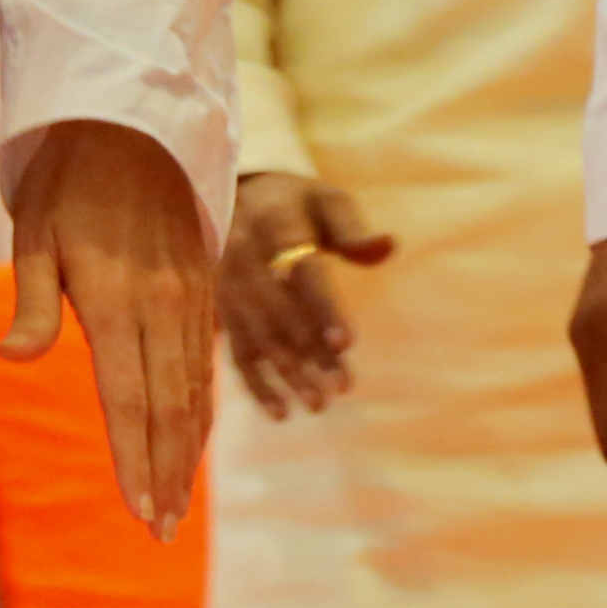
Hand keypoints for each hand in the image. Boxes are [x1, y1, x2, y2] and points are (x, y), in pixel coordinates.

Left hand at [2, 119, 213, 536]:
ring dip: (187, 454)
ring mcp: (189, 299)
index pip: (128, 401)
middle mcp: (162, 307)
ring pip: (195, 392)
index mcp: (116, 300)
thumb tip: (13, 359)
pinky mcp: (204, 288)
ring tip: (178, 507)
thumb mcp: (34, 233)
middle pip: (169, 410)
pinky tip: (195, 442)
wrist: (134, 123)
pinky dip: (202, 411)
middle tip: (161, 532)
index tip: (138, 513)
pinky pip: (207, 363)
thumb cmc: (69, 181)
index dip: (134, 462)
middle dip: (166, 475)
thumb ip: (31, 302)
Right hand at [218, 169, 393, 416]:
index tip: (346, 344)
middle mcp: (242, 252)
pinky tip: (280, 411)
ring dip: (285, 372)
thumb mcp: (326, 201)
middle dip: (308, 351)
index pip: (301, 270)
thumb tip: (388, 246)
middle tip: (341, 388)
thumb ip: (353, 228)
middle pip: (278, 309)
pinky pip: (233, 347)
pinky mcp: (218, 306)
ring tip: (317, 405)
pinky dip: (255, 382)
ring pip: (255, 333)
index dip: (323, 307)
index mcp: (274, 221)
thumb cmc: (296, 204)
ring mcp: (224, 281)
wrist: (233, 196)